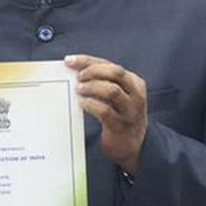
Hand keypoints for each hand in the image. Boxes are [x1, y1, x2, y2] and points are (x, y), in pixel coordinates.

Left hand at [66, 53, 147, 174]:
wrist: (131, 145)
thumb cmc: (119, 116)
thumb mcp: (117, 96)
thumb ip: (102, 82)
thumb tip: (74, 70)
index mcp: (134, 83)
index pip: (111, 65)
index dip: (88, 61)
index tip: (69, 61)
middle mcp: (135, 94)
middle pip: (116, 73)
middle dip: (93, 71)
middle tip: (78, 77)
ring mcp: (129, 111)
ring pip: (112, 91)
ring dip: (92, 87)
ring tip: (79, 90)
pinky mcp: (120, 126)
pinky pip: (105, 111)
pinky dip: (91, 104)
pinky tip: (82, 103)